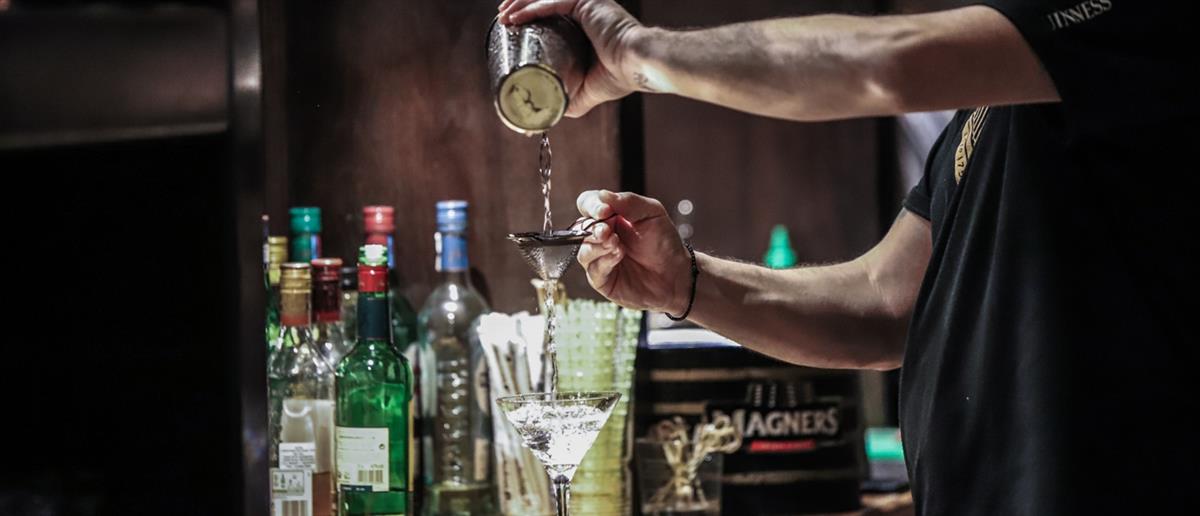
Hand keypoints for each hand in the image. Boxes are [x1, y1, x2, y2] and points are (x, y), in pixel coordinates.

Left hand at [498, 0, 645, 116]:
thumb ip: (569, 100)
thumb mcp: (587, 92)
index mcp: (587, 24)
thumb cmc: (620, 76)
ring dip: (520, 4)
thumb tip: (547, 118)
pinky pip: (553, 2)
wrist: (637, 65)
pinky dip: (531, 9)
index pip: (552, 14)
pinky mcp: (586, 2)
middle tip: (503, 18)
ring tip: (503, 16)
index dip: (530, 16)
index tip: (512, 25)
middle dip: (520, 6)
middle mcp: (587, 9)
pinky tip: (515, 17)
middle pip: (545, 2)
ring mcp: (587, 4)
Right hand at [574, 190, 691, 314]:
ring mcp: (600, 259)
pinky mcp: (603, 280)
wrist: (677, 273)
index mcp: (610, 216)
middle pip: (581, 228)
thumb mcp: (652, 213)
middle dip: (594, 229)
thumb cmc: (664, 241)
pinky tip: (619, 256)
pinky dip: (604, 262)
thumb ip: (628, 202)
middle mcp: (601, 236)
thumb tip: (602, 195)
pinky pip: (593, 270)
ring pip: (583, 251)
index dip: (591, 206)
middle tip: (608, 231)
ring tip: (617, 245)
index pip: (587, 204)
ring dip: (598, 246)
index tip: (604, 211)